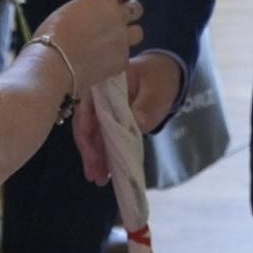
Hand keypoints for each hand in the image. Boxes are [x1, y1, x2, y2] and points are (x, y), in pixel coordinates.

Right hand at [36, 0, 142, 95]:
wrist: (55, 65)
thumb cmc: (52, 34)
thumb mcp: (69, 9)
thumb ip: (89, 6)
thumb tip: (93, 9)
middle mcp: (117, 15)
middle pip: (136, 8)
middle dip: (128, 12)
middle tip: (115, 19)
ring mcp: (123, 38)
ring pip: (138, 32)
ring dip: (128, 34)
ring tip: (114, 41)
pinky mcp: (123, 60)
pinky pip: (126, 54)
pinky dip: (117, 57)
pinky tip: (103, 61)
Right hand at [74, 51, 181, 185]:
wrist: (167, 74)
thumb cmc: (159, 77)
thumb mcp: (155, 89)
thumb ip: (145, 105)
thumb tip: (136, 123)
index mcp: (104, 83)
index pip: (86, 105)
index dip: (84, 127)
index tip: (90, 148)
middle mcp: (99, 98)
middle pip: (86, 124)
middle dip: (88, 149)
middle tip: (93, 172)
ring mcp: (105, 112)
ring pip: (93, 136)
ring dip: (94, 157)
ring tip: (97, 178)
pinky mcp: (113, 124)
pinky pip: (104, 141)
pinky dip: (104, 156)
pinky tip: (105, 172)